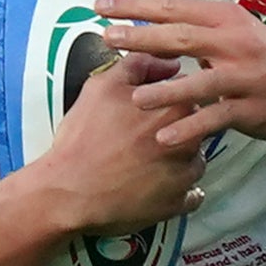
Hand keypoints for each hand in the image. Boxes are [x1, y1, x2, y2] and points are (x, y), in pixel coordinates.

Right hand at [20, 43, 207, 238]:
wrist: (68, 190)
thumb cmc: (84, 138)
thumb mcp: (103, 87)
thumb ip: (140, 65)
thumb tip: (169, 62)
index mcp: (177, 107)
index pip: (192, 95)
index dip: (171, 102)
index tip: (153, 111)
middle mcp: (189, 140)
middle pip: (197, 128)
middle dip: (177, 130)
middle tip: (144, 139)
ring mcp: (186, 175)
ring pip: (195, 161)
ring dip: (179, 161)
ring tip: (145, 164)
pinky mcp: (178, 203)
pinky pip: (191, 195)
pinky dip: (179, 192)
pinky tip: (155, 187)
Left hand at [99, 0, 265, 154]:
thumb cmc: (261, 61)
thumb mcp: (234, 34)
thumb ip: (196, 30)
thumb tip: (146, 23)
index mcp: (225, 19)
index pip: (174, 7)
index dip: (136, 6)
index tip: (101, 6)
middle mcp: (235, 43)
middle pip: (181, 38)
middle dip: (141, 37)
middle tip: (107, 38)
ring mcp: (245, 77)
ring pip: (200, 82)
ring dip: (166, 91)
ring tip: (135, 97)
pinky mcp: (250, 109)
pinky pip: (215, 119)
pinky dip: (190, 128)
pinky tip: (164, 137)